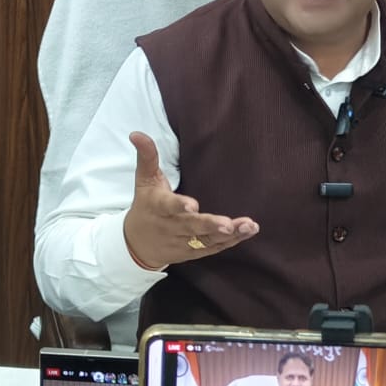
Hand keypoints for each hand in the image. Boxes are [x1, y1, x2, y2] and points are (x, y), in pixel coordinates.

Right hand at [122, 131, 258, 268]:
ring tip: (248, 226)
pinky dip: (231, 242)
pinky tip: (248, 231)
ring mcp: (182, 242)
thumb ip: (147, 156)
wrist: (136, 244)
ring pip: (205, 240)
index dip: (179, 206)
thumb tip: (136, 133)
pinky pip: (213, 248)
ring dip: (228, 234)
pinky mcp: (193, 252)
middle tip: (228, 224)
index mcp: (158, 207)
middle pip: (191, 227)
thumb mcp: (144, 180)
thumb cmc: (146, 205)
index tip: (193, 205)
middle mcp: (170, 227)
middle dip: (209, 225)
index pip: (168, 206)